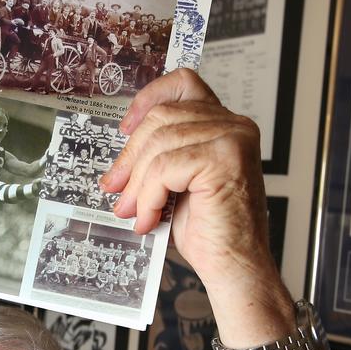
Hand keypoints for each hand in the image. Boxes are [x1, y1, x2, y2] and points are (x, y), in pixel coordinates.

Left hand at [100, 69, 289, 341]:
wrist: (233, 265)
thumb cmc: (208, 230)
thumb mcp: (176, 183)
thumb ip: (157, 158)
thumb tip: (118, 162)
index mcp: (224, 124)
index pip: (184, 84)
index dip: (149, 98)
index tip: (125, 128)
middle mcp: (234, 125)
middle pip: (161, 118)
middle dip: (130, 158)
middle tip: (116, 190)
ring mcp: (233, 139)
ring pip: (159, 144)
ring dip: (138, 184)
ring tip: (134, 211)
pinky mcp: (224, 159)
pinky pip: (165, 167)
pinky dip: (149, 195)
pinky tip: (150, 217)